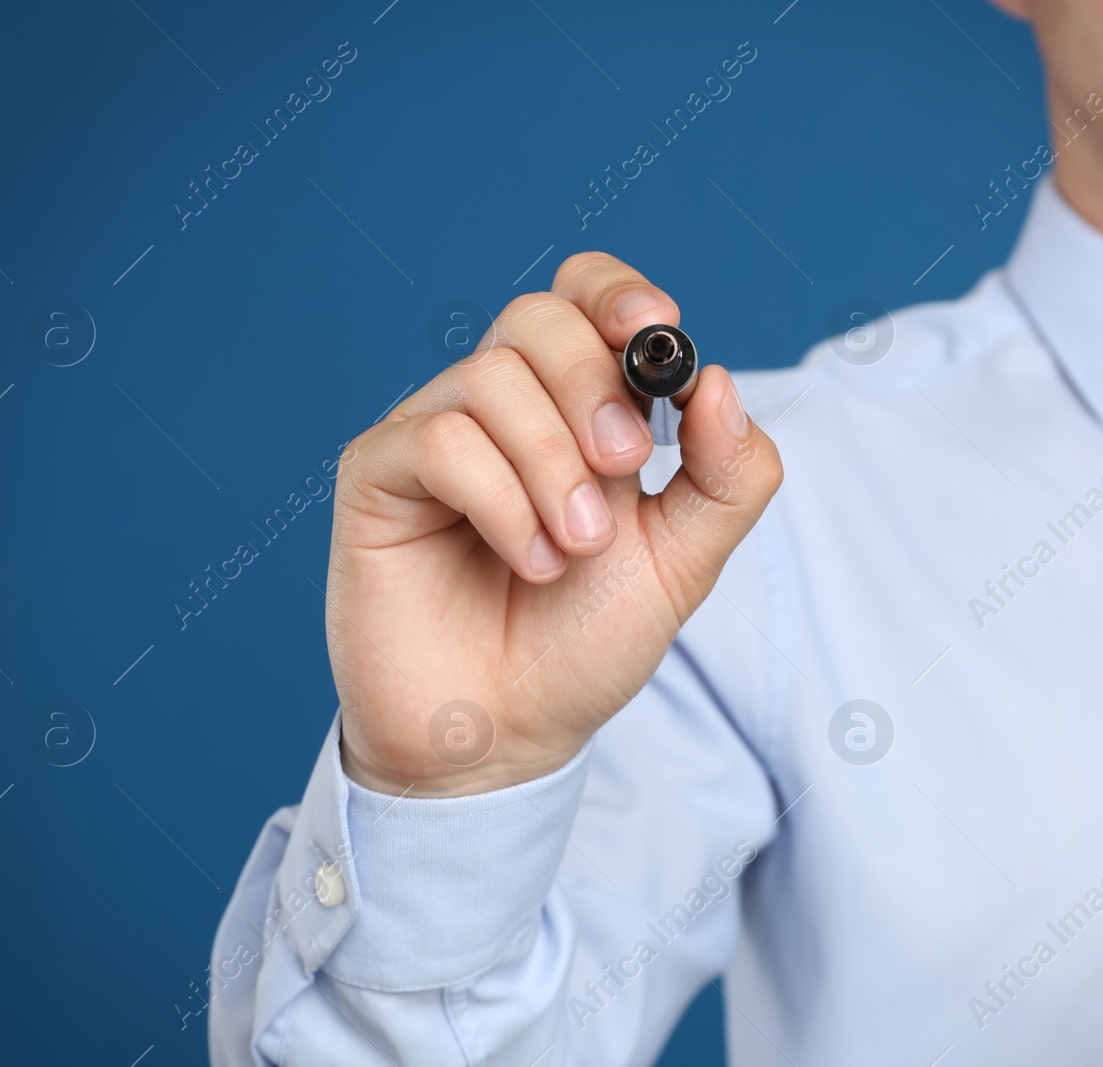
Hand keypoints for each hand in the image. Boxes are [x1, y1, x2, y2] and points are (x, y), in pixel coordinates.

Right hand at [325, 253, 782, 796]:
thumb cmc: (583, 643)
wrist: (509, 736)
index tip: (659, 331)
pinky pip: (439, 439)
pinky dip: (501, 499)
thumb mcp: (684, 561)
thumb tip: (717, 381)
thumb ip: (725, 477)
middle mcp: (497, 406)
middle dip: (593, 387)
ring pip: (491, 378)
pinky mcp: (378, 475)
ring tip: (575, 548)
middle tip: (625, 468)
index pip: (581, 295)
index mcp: (570, 406)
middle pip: (536, 318)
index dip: (617, 293)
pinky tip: (527, 560)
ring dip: (552, 464)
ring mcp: (432, 434)